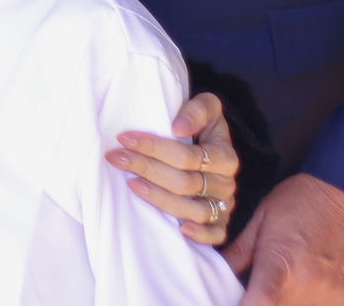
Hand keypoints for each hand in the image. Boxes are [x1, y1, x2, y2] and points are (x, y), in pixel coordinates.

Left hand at [107, 92, 239, 243]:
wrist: (214, 144)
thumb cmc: (204, 126)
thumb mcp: (207, 108)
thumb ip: (196, 110)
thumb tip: (177, 128)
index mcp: (225, 156)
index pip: (186, 156)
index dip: (154, 147)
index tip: (125, 138)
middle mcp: (226, 183)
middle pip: (183, 183)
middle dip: (146, 168)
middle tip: (116, 158)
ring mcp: (223, 205)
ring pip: (193, 210)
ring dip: (159, 198)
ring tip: (131, 184)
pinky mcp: (220, 223)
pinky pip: (215, 235)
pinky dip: (200, 235)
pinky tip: (179, 230)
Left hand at [223, 173, 343, 305]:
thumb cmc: (302, 200)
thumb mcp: (262, 218)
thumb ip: (239, 252)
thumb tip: (216, 271)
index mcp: (280, 260)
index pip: (259, 301)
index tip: (233, 303)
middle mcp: (306, 281)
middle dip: (260, 303)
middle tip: (254, 288)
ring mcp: (328, 292)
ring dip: (282, 304)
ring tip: (280, 284)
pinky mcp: (343, 296)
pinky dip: (303, 304)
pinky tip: (299, 287)